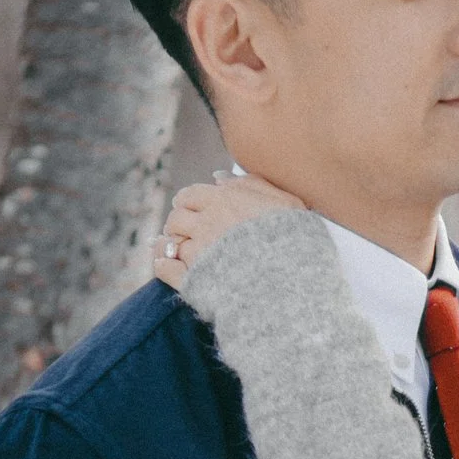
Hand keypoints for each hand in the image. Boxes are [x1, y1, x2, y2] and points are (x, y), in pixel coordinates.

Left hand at [152, 172, 305, 290]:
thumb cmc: (295, 241)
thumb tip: (219, 177)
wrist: (294, 282)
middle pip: (176, 217)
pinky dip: (162, 264)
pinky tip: (167, 265)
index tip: (193, 209)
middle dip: (180, 223)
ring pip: (169, 242)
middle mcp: (206, 224)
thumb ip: (253, 184)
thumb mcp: (284, 203)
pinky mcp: (192, 281)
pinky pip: (164, 268)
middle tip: (188, 231)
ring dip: (172, 244)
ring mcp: (197, 254)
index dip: (189, 202)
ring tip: (180, 249)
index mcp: (224, 202)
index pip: (190, 195)